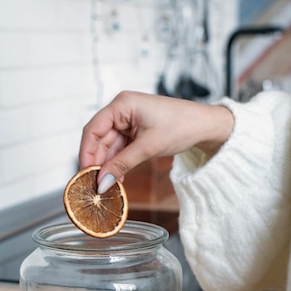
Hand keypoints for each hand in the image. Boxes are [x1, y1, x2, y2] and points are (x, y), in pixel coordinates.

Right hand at [79, 90, 232, 191]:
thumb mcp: (149, 147)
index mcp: (122, 104)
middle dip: (97, 162)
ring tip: (107, 185)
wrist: (205, 126)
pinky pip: (120, 148)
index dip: (87, 152)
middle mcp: (121, 110)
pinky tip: (118, 179)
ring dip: (108, 165)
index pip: (93, 129)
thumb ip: (122, 164)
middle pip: (99, 139)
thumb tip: (102, 181)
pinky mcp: (135, 130)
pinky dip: (118, 163)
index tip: (85, 174)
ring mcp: (128, 120)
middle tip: (94, 184)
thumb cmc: (181, 126)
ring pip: (109, 146)